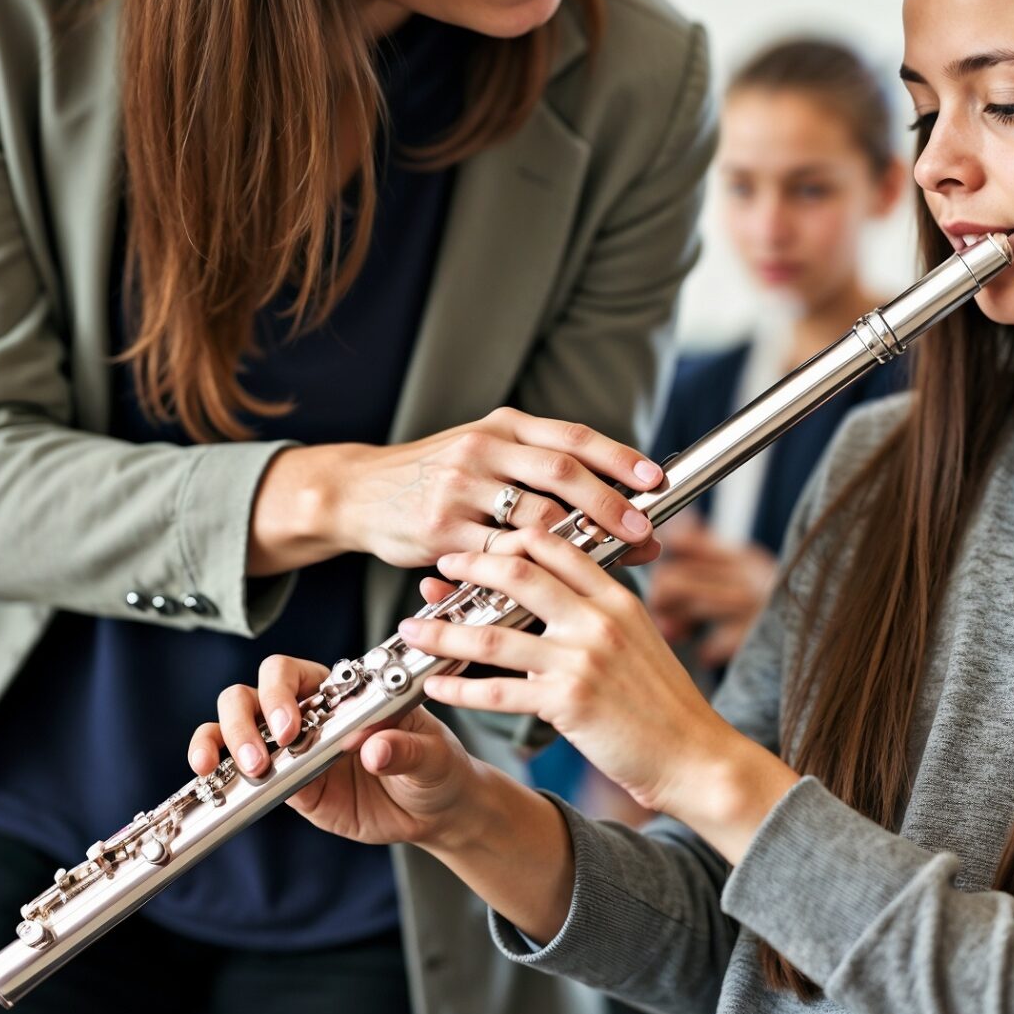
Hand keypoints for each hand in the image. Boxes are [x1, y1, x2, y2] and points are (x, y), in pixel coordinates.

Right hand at [186, 652, 492, 850]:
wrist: (439, 811)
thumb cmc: (437, 766)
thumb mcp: (433, 755)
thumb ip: (406, 748)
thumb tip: (373, 749)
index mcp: (340, 692)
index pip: (290, 673)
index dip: (279, 693)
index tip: (292, 727)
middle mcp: (309, 713)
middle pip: (249, 695)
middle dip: (244, 720)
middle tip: (265, 755)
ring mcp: (292, 750)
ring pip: (234, 729)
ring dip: (222, 743)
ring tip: (245, 770)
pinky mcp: (288, 787)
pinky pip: (242, 775)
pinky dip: (220, 774)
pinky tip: (217, 785)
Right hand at [249, 407, 663, 576]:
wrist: (358, 491)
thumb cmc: (436, 476)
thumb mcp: (486, 450)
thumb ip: (540, 468)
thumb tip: (614, 495)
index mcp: (504, 426)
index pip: (572, 436)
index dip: (618, 457)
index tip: (655, 480)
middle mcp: (484, 448)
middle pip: (561, 472)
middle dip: (609, 504)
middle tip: (642, 531)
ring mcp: (460, 488)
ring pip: (533, 518)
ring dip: (577, 546)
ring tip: (607, 565)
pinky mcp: (441, 529)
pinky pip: (497, 556)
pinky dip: (531, 574)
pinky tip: (554, 587)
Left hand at [402, 527, 799, 861]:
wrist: (695, 756)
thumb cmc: (665, 704)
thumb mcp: (639, 640)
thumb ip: (598, 614)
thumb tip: (552, 598)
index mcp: (617, 597)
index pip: (556, 545)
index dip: (510, 539)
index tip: (480, 545)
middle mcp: (599, 619)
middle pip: (518, 573)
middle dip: (469, 567)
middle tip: (439, 569)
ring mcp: (583, 659)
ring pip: (495, 632)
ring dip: (445, 629)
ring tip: (413, 629)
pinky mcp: (569, 702)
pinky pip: (498, 690)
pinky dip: (460, 688)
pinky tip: (435, 687)